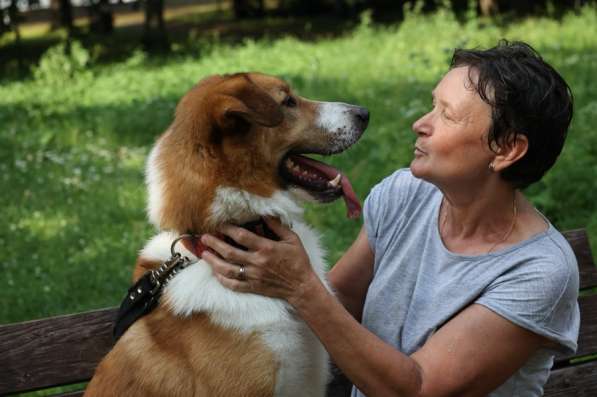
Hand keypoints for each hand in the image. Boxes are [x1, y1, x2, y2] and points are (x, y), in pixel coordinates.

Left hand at [200, 217, 318, 303]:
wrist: (301, 286)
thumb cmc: (297, 260)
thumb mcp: (292, 239)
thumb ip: (277, 227)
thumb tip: (265, 214)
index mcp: (266, 248)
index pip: (242, 236)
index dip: (228, 229)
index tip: (221, 224)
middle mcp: (257, 262)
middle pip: (230, 252)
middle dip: (214, 244)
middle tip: (204, 238)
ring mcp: (253, 276)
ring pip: (227, 270)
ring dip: (213, 261)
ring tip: (204, 254)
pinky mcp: (253, 287)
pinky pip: (233, 285)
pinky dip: (222, 279)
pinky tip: (215, 273)